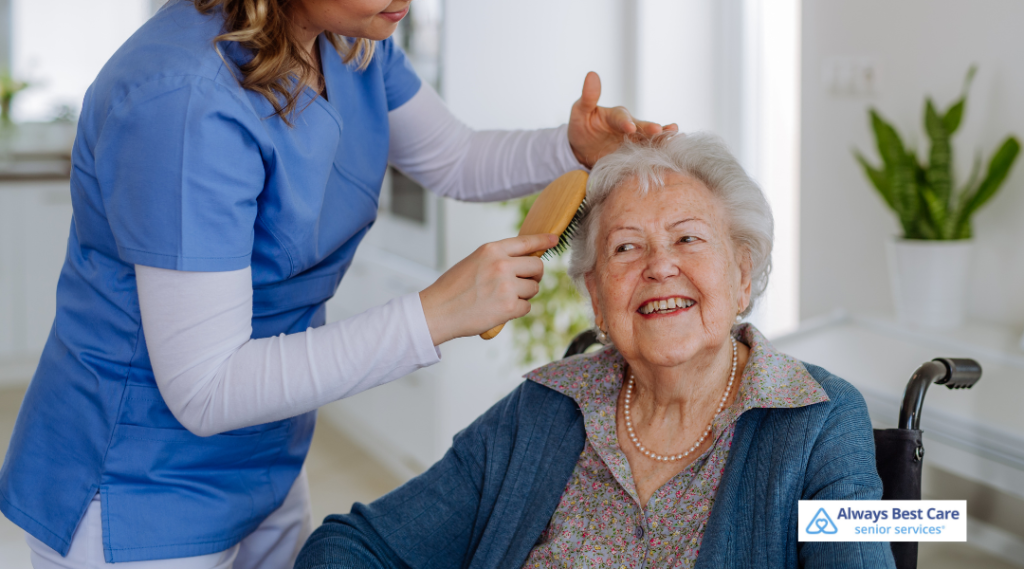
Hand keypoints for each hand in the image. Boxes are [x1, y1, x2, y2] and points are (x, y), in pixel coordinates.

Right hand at [419, 233, 557, 344]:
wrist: (437, 311)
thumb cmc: (453, 289)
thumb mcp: (474, 262)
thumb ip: (497, 259)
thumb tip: (523, 262)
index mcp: (491, 250)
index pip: (525, 242)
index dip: (543, 240)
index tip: (553, 239)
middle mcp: (501, 264)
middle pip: (537, 267)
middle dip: (534, 276)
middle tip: (523, 283)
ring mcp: (507, 285)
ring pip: (533, 288)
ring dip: (524, 295)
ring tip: (502, 299)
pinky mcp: (509, 306)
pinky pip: (527, 307)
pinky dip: (517, 310)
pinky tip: (499, 310)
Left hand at [567, 72, 678, 167]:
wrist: (583, 148)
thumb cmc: (582, 126)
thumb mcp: (580, 111)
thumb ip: (588, 97)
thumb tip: (591, 74)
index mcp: (616, 115)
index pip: (621, 118)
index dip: (626, 122)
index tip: (630, 128)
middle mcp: (630, 127)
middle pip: (642, 128)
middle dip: (651, 129)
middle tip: (660, 130)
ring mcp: (634, 141)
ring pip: (650, 140)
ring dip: (663, 139)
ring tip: (677, 137)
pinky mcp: (635, 156)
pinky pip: (648, 154)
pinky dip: (659, 154)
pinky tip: (673, 153)